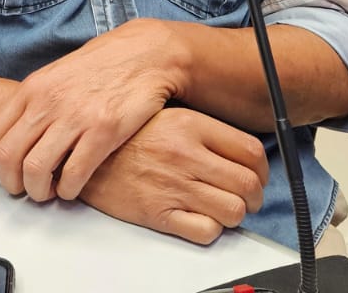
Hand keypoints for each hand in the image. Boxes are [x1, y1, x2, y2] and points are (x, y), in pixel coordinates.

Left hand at [0, 18, 188, 201]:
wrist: (145, 53)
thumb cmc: (102, 66)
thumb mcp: (57, 75)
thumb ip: (35, 101)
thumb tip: (16, 133)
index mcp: (33, 89)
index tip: (7, 173)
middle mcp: (48, 102)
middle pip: (8, 157)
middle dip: (12, 183)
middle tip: (26, 189)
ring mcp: (75, 116)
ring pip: (36, 170)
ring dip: (39, 191)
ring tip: (50, 191)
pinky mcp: (104, 130)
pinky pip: (74, 174)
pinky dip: (68, 190)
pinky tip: (73, 187)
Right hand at [79, 107, 268, 244]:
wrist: (85, 155)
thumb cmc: (126, 137)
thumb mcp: (169, 116)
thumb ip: (206, 130)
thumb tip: (241, 152)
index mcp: (191, 126)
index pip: (251, 152)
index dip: (262, 170)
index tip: (257, 175)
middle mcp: (186, 155)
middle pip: (248, 185)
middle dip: (254, 197)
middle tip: (244, 197)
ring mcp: (173, 186)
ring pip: (233, 211)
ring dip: (234, 215)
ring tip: (223, 209)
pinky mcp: (159, 214)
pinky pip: (206, 232)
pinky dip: (211, 230)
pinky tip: (201, 219)